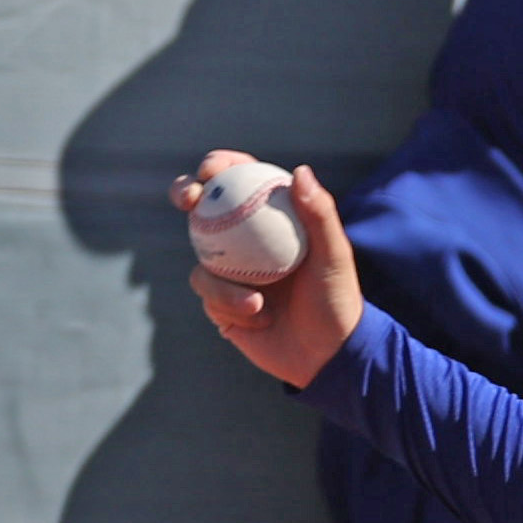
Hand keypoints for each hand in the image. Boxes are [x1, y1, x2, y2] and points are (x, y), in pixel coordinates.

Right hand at [191, 158, 364, 389]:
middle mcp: (248, 240)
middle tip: (189, 198)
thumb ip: (319, 214)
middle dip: (186, 191)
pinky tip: (259, 318)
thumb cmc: (337, 301)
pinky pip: (208, 294)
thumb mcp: (334, 257)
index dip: (220, 166)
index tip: (212, 170)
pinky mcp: (219, 300)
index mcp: (274, 221)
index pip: (243, 181)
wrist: (326, 356)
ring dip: (224, 283)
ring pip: (201, 258)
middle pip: (205, 206)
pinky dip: (231, 305)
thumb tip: (300, 170)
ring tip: (259, 302)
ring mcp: (230, 269)